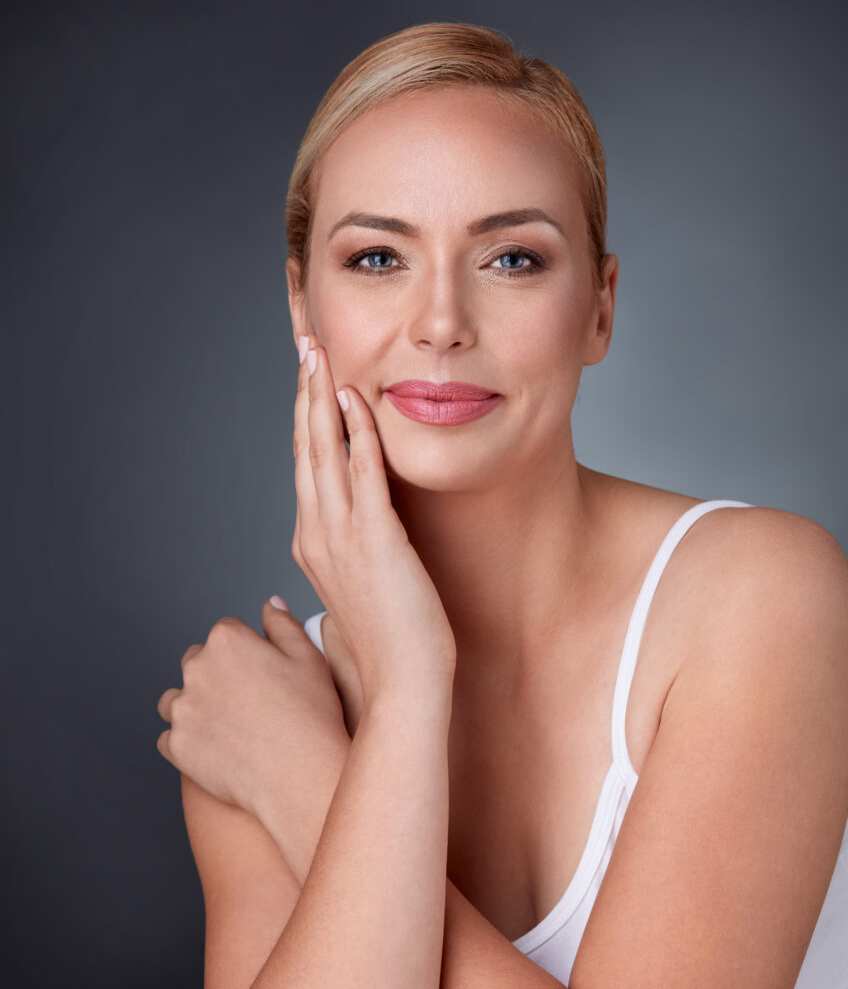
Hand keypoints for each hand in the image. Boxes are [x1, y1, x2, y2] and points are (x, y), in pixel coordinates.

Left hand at [156, 600, 349, 862]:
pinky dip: (187, 741)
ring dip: (194, 705)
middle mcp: (196, 669)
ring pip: (177, 699)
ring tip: (228, 724)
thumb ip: (283, 624)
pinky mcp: (176, 746)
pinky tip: (215, 747)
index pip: (226, 631)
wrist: (300, 774)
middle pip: (197, 660)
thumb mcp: (309, 657)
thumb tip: (270, 604)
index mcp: (227, 640)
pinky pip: (170, 737)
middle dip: (217, 673)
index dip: (247, 649)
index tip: (262, 671)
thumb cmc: (310, 714)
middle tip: (249, 699)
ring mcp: (183, 709)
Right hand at [292, 334, 455, 701]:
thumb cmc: (393, 638)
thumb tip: (361, 530)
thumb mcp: (364, 584)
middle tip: (306, 348)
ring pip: (322, 451)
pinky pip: (361, 470)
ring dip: (320, 397)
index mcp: (313, 540)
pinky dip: (355, 430)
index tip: (310, 382)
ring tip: (319, 355)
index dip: (305, 419)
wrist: (404, 683)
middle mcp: (316, 531)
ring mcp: (339, 534)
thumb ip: (355, 549)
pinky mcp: (373, 537)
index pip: (306, 466)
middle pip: (305, 448)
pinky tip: (354, 397)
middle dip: (304, 393)